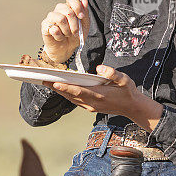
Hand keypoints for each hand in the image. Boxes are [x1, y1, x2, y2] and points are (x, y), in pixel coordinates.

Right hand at [41, 0, 89, 62]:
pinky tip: (60, 37)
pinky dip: (60, 36)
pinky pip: (53, 29)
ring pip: (60, 19)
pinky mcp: (45, 26)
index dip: (77, 6)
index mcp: (69, 7)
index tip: (81, 17)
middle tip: (75, 32)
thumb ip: (85, 14)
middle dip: (74, 24)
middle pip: (68, 10)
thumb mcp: (85, 26)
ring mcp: (51, 17)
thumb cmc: (75, 36)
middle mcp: (59, 10)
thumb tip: (84, 1)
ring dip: (67, 30)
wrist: (66, 49)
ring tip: (67, 35)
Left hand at [41, 65, 163, 131]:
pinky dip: (66, 94)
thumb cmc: (128, 91)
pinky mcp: (90, 107)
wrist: (132, 107)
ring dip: (59, 91)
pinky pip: (75, 101)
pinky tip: (60, 88)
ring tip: (47, 82)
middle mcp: (92, 103)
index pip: (79, 91)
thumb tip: (99, 68)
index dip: (65, 87)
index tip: (54, 82)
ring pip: (71, 99)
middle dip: (56, 87)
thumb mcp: (125, 80)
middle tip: (43, 79)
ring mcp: (90, 107)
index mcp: (99, 95)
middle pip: (70, 95)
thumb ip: (112, 73)